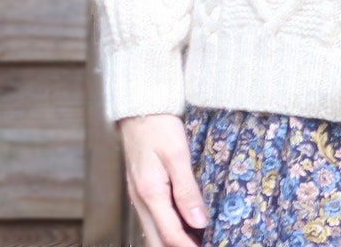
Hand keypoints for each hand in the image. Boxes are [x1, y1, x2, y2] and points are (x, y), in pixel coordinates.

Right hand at [118, 113, 206, 246]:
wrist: (140, 107)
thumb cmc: (158, 125)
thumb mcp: (178, 154)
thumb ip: (187, 190)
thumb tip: (199, 222)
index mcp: (150, 193)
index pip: (170, 234)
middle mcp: (140, 199)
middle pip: (157, 240)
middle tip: (201, 246)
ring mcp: (138, 195)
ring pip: (153, 231)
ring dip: (172, 240)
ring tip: (195, 240)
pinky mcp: (140, 189)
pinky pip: (152, 218)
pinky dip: (166, 228)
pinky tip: (181, 225)